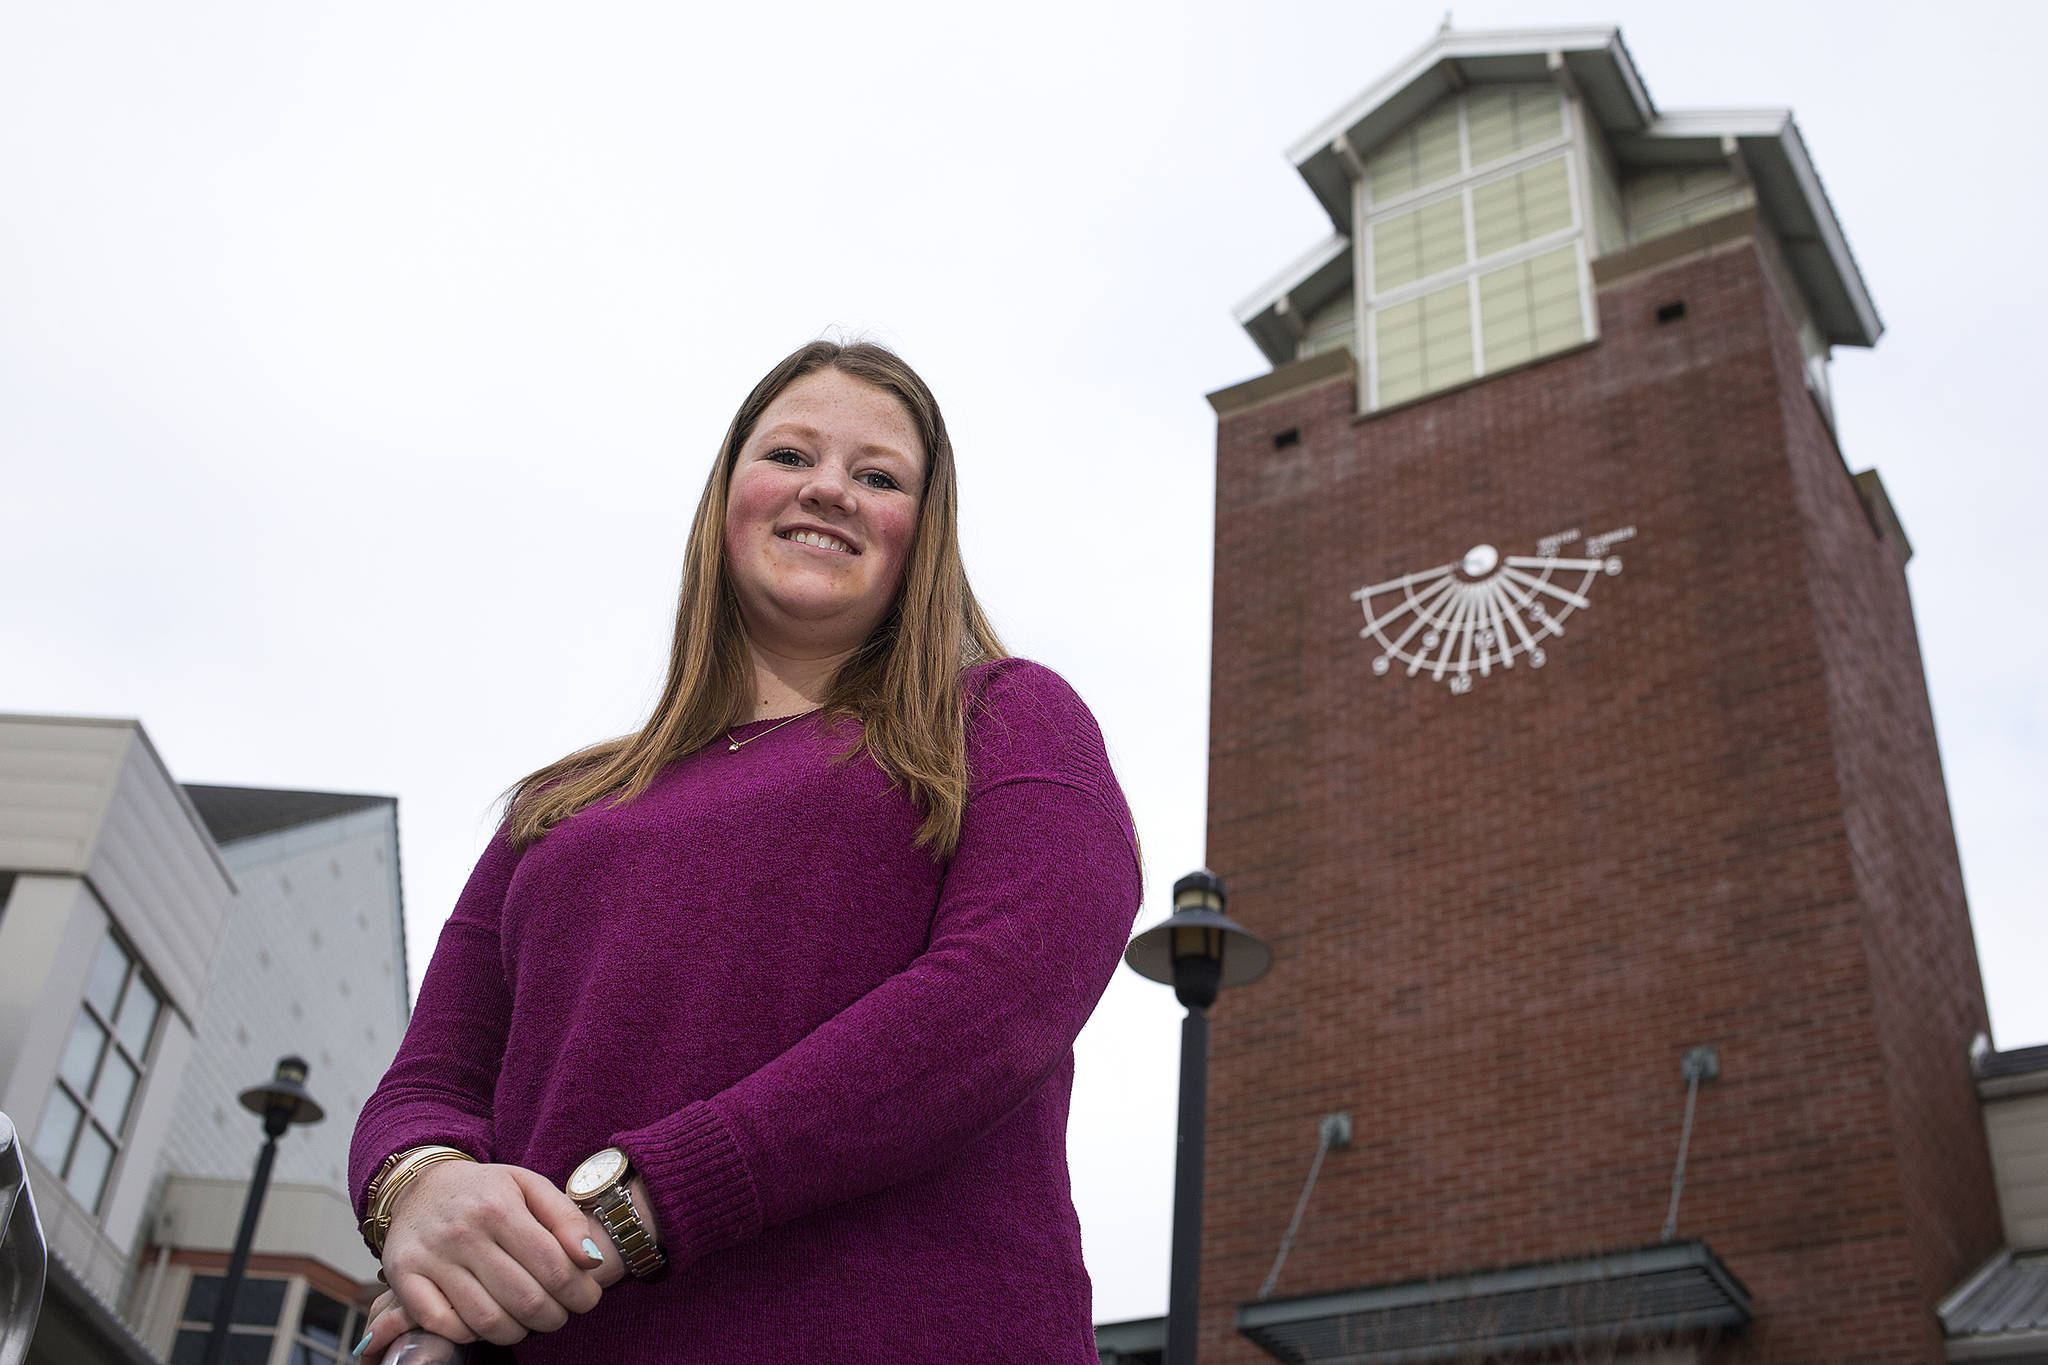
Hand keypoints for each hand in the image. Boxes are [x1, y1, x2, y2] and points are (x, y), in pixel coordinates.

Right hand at [374, 1162, 606, 1349]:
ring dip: (518, 1332)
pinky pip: (443, 1325)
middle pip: (525, 1299)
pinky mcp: (403, 1279)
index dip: (580, 1292)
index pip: (554, 1267)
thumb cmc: (485, 1190)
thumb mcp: (530, 1186)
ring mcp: (429, 1259)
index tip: (588, 1299)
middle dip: (554, 1317)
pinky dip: (471, 1334)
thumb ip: (566, 1218)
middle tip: (560, 1314)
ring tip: (529, 1321)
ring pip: (487, 1320)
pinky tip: (487, 1322)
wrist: (420, 1186)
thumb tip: (592, 1260)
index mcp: (498, 1207)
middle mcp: (462, 1233)